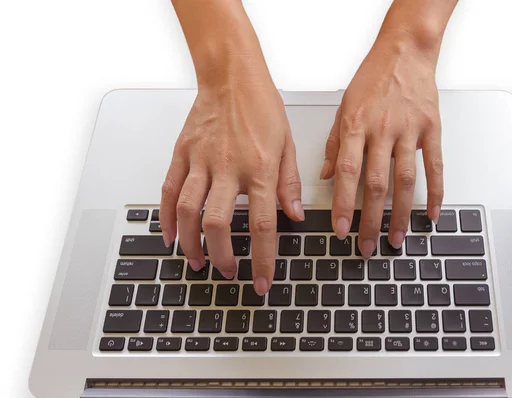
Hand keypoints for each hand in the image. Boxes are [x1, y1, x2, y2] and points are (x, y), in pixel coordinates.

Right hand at [159, 65, 303, 294]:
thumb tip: (293, 216)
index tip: (261, 282)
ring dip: (191, 243)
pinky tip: (169, 236)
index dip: (262, 259)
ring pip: (188, 211)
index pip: (262, 225)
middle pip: (219, 223)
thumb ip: (289, 183)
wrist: (231, 76)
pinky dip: (166, 218)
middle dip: (222, 256)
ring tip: (198, 261)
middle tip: (228, 272)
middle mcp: (228, 167)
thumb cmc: (262, 107)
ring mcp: (200, 161)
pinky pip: (168, 191)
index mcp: (259, 168)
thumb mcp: (287, 145)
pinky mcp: (181, 154)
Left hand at [320, 31, 443, 254]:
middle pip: (375, 184)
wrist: (405, 51)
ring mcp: (409, 130)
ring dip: (400, 214)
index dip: (342, 205)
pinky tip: (431, 214)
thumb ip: (334, 144)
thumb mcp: (343, 108)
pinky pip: (434, 165)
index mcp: (356, 126)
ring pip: (404, 180)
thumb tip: (324, 175)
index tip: (340, 229)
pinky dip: (436, 192)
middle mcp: (382, 130)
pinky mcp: (432, 128)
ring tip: (397, 238)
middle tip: (367, 246)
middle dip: (370, 220)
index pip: (347, 173)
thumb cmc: (372, 78)